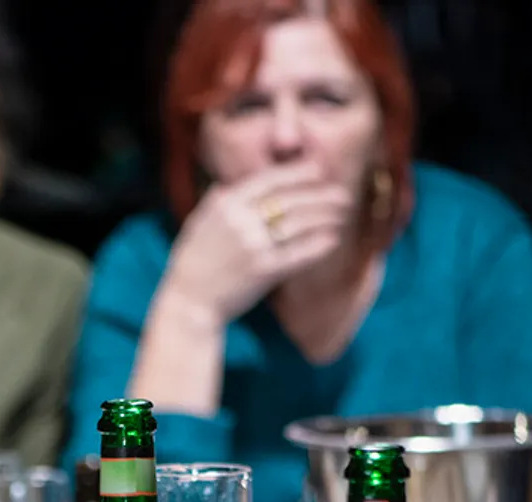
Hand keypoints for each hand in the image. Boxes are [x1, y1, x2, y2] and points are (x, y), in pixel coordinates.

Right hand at [160, 164, 354, 322]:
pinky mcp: (263, 271)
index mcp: (225, 205)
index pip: (269, 180)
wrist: (188, 302)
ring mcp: (253, 246)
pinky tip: (334, 239)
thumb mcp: (197, 224)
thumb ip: (214, 201)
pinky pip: (298, 254)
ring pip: (298, 224)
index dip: (298, 172)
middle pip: (290, 200)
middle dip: (321, 195)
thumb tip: (226, 184)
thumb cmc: (192, 264)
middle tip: (343, 194)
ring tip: (343, 214)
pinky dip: (318, 245)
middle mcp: (240, 221)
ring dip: (325, 217)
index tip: (319, 169)